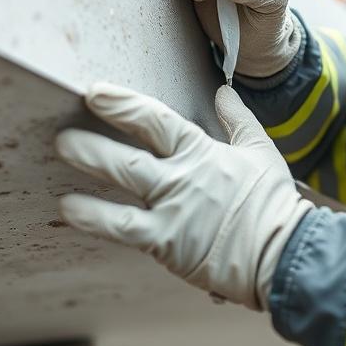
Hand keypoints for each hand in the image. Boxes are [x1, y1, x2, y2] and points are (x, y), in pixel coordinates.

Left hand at [55, 82, 313, 310]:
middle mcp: (181, 178)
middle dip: (95, 136)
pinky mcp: (165, 243)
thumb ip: (238, 119)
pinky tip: (69, 208)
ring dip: (90, 165)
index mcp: (202, 153)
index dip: (124, 104)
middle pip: (130, 153)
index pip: (156, 120)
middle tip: (63, 126)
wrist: (282, 254)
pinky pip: (122, 228)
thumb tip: (222, 92)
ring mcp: (170, 210)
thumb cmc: (273, 204)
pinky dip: (94, 218)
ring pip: (122, 184)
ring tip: (62, 153)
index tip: (96, 91)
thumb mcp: (261, 151)